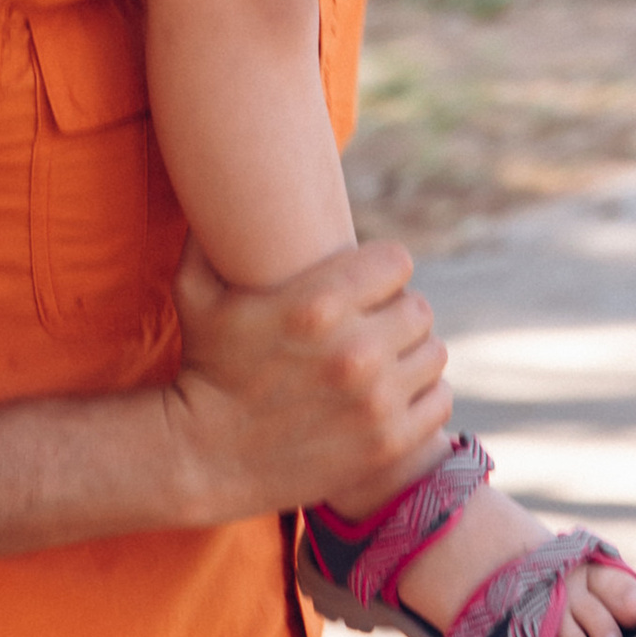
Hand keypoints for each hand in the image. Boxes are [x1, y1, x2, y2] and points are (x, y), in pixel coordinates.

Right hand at [166, 241, 450, 524]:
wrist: (203, 457)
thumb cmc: (203, 366)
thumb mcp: (196, 289)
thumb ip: (212, 229)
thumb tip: (222, 179)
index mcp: (320, 304)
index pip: (397, 261)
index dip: (382, 269)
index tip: (368, 283)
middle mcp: (356, 351)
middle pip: (419, 308)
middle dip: (396, 312)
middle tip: (374, 324)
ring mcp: (376, 402)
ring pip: (434, 353)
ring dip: (412, 354)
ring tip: (385, 360)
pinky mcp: (388, 444)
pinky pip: (439, 401)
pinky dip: (423, 398)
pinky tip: (395, 395)